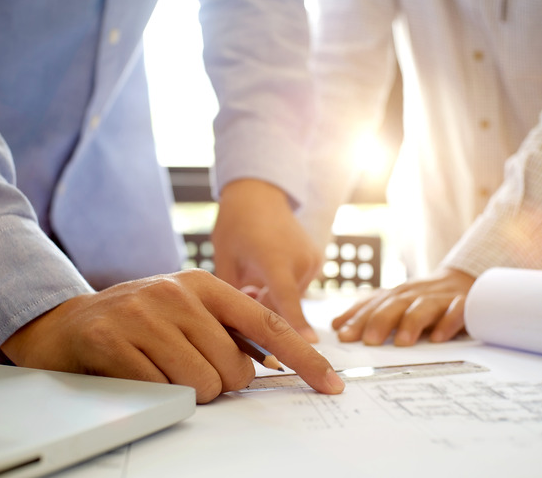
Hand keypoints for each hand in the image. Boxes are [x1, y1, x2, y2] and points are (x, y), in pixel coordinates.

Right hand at [0, 269, 342, 402]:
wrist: (67, 322)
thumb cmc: (136, 321)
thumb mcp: (185, 311)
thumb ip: (225, 328)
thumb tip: (273, 360)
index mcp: (203, 284)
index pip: (269, 325)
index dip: (304, 358)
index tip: (330, 384)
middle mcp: (178, 293)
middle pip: (236, 370)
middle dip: (219, 384)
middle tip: (187, 369)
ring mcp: (146, 314)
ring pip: (203, 384)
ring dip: (187, 392)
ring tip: (160, 370)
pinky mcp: (115, 340)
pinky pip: (163, 391)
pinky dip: (157, 393)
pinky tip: (138, 372)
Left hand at [212, 179, 321, 341]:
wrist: (259, 194)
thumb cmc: (235, 225)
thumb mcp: (225, 261)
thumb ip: (234, 296)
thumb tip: (244, 324)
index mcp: (275, 259)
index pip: (287, 301)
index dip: (295, 325)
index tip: (308, 346)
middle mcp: (300, 260)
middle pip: (284, 306)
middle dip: (263, 308)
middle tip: (245, 291)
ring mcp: (312, 259)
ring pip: (291, 298)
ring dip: (273, 298)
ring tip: (254, 276)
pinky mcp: (316, 260)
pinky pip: (297, 286)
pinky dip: (283, 287)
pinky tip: (266, 270)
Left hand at [332, 268, 474, 345]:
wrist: (464, 280)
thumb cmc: (423, 299)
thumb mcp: (395, 303)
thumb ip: (368, 313)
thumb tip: (336, 326)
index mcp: (396, 295)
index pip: (373, 305)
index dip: (357, 319)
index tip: (342, 336)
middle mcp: (415, 294)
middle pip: (395, 304)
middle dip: (381, 321)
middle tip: (369, 340)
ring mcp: (440, 298)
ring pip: (423, 306)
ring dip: (412, 322)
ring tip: (402, 342)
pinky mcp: (464, 304)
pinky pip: (457, 311)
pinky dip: (448, 322)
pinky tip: (439, 337)